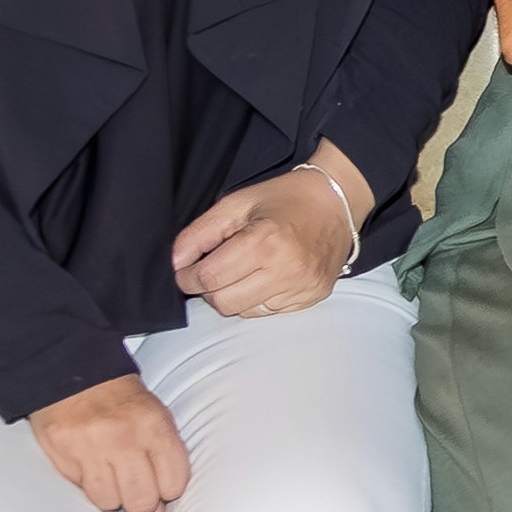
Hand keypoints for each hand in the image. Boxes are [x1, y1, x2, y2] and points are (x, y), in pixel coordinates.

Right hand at [29, 372, 194, 511]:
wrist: (73, 374)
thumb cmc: (120, 401)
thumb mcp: (155, 418)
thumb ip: (165, 465)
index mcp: (154, 425)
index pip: (173, 483)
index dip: (168, 490)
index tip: (161, 484)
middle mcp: (124, 438)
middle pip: (141, 500)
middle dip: (141, 501)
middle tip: (134, 483)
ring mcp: (91, 448)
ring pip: (109, 502)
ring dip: (112, 494)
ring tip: (111, 471)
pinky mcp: (64, 456)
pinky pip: (83, 490)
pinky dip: (89, 485)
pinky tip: (91, 465)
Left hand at [171, 153, 372, 321]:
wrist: (336, 202)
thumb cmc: (286, 198)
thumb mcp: (237, 203)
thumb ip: (200, 233)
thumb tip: (174, 262)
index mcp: (265, 241)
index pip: (209, 278)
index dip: (188, 277)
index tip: (186, 269)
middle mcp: (286, 270)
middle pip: (224, 303)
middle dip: (209, 288)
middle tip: (215, 267)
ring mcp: (302, 288)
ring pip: (245, 312)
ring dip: (234, 295)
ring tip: (245, 268)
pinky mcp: (311, 298)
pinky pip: (269, 312)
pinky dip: (258, 298)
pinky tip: (267, 275)